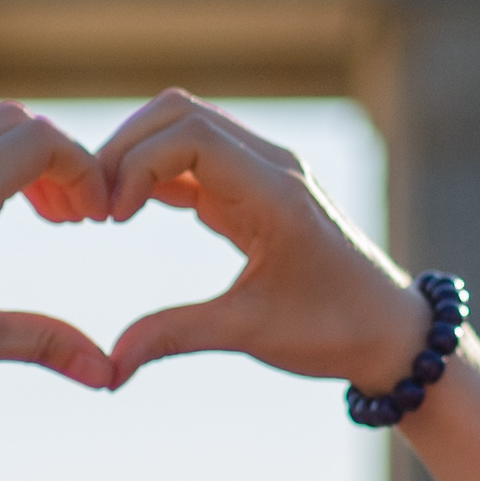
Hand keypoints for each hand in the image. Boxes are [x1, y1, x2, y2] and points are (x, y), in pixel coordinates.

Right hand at [84, 93, 430, 391]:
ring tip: (102, 208)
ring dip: (136, 155)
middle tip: (91, 207)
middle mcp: (271, 165)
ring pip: (184, 126)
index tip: (108, 217)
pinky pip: (195, 156)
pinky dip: (155, 172)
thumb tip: (109, 367)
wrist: (388, 328)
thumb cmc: (333, 330)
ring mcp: (264, 169)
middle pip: (179, 114)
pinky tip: (127, 210)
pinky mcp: (255, 185)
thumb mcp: (251, 333)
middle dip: (124, 149)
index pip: (190, 135)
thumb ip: (177, 336)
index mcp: (275, 193)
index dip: (136, 163)